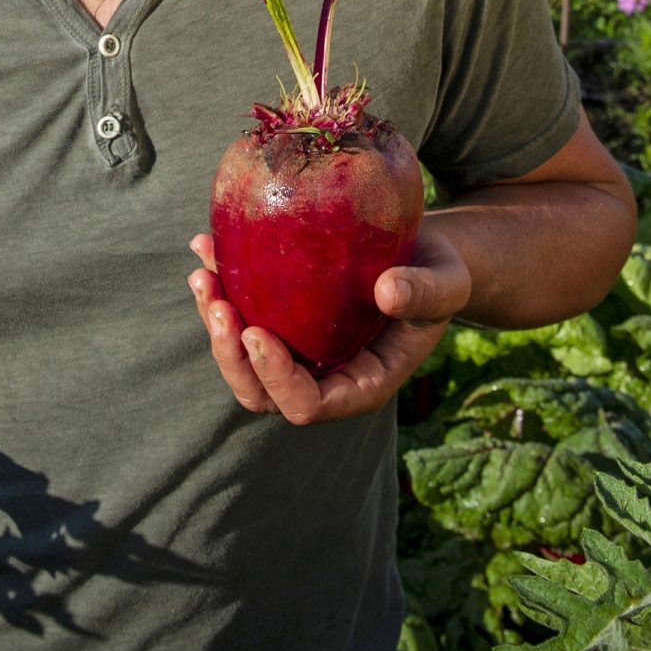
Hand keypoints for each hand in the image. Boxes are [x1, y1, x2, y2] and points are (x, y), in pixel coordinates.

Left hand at [186, 225, 471, 424]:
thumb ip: (426, 291)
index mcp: (361, 384)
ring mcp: (298, 351)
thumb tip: (387, 292)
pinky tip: (205, 246)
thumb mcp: (446, 281)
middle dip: (230, 356)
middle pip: (260, 392)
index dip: (275, 378)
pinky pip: (240, 315)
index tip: (255, 332)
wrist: (422, 253)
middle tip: (218, 303)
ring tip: (203, 273)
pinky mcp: (283, 319)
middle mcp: (322, 377)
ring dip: (214, 321)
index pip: (308, 405)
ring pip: (240, 359)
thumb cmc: (439, 274)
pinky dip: (219, 285)